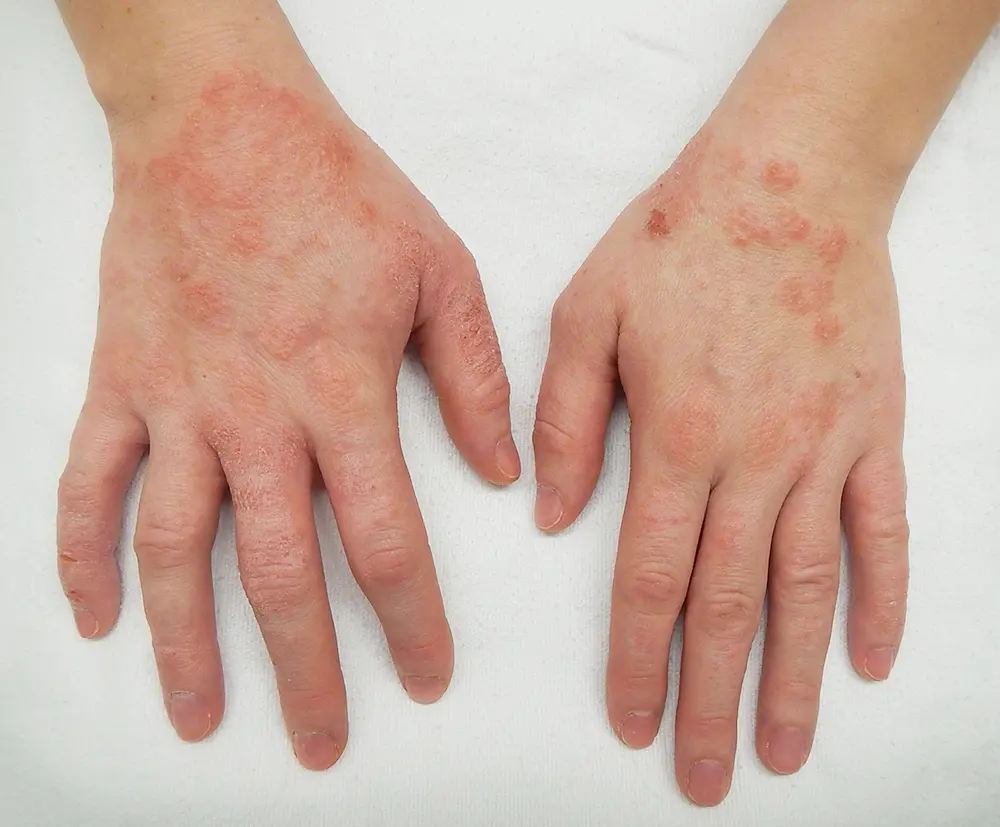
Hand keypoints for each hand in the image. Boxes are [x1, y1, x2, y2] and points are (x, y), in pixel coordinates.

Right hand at [57, 61, 518, 769]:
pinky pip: (87, 480)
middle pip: (277, 572)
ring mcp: (175, 402)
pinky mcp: (120, 380)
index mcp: (340, 391)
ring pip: (173, 547)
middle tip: (321, 743)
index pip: (384, 539)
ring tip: (200, 717)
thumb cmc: (339, 191)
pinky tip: (93, 617)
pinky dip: (80, 554)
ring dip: (186, 641)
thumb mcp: (441, 270)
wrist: (224, 123)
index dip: (409, 620)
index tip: (425, 678)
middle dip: (303, 669)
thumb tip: (503, 472)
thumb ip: (475, 377)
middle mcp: (253, 415)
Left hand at [533, 120, 907, 804]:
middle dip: (712, 702)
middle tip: (705, 777)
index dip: (635, 660)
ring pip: (807, 588)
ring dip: (795, 678)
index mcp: (674, 436)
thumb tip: (552, 517)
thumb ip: (565, 419)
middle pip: (727, 606)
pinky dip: (882, 598)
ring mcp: (823, 449)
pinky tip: (870, 658)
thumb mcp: (586, 312)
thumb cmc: (678, 240)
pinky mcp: (876, 429)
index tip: (629, 722)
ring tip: (784, 751)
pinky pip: (884, 530)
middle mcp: (753, 460)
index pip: (646, 579)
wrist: (787, 178)